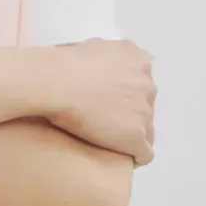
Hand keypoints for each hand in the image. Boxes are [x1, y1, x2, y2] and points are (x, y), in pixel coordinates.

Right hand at [42, 39, 155, 164]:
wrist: (59, 84)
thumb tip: (94, 63)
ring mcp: (144, 113)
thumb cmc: (65, 64)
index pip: (142, 82)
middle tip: (106, 123)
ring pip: (146, 131)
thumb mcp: (92, 46)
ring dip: (131, 137)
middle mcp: (147, 85)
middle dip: (129, 115)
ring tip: (111, 145)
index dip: (126, 96)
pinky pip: (145, 154)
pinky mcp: (135, 138)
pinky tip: (122, 159)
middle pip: (145, 107)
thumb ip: (105, 56)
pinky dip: (134, 157)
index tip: (111, 104)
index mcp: (138, 61)